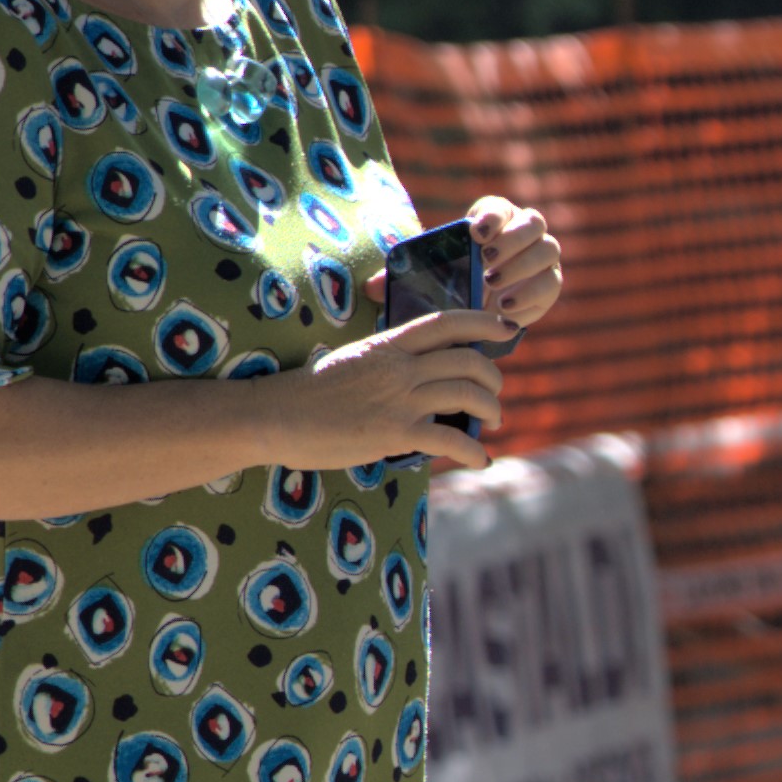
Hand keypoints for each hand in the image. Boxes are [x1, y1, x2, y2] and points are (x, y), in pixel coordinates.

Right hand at [271, 308, 505, 469]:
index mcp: (388, 344)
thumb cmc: (311, 392)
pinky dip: (474, 452)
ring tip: (491, 422)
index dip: (483, 321)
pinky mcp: (395, 432)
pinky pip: (452, 440)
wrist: (275, 416)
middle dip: (493, 378)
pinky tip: (480, 460)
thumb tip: (421, 373)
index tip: (507, 327)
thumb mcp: (355, 360)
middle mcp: (399, 367)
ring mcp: (399, 398)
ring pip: (468, 395)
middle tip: (493, 394)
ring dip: (491, 410)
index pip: (446, 322)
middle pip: (469, 361)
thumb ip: (390, 362)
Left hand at [465, 195, 564, 334]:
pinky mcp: (551, 283)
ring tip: (493, 282)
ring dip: (521, 266)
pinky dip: (527, 294)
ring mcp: (545, 256)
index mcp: (500, 217)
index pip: (500, 208)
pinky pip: (550, 284)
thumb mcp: (453, 263)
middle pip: (534, 223)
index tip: (476, 234)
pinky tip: (505, 304)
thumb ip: (458, 252)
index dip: (492, 218)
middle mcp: (528, 231)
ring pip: (549, 250)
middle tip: (486, 258)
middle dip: (510, 240)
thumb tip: (459, 249)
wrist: (475, 307)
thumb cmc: (462, 279)